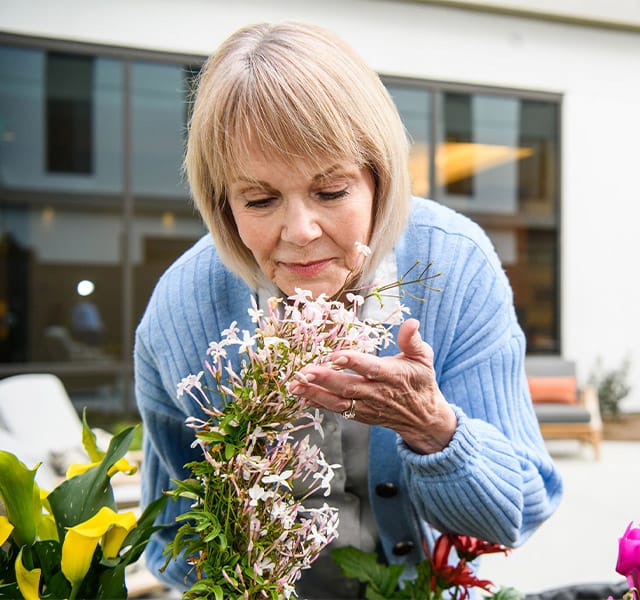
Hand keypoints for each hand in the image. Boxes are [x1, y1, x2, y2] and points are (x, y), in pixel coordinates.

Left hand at [288, 318, 456, 453]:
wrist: (422, 417)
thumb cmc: (420, 381)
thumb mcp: (423, 358)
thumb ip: (413, 340)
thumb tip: (411, 322)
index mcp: (392, 376)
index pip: (371, 369)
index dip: (354, 362)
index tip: (335, 355)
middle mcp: (377, 393)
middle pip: (348, 387)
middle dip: (325, 380)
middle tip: (304, 371)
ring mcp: (367, 407)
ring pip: (338, 402)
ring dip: (315, 393)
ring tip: (295, 384)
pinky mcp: (359, 415)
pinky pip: (337, 411)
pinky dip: (318, 403)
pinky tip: (302, 395)